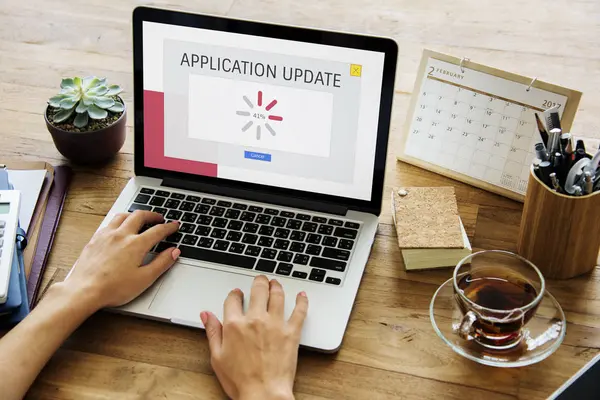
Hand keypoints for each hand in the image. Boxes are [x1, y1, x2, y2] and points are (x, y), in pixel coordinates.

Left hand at [62, 210, 180, 310]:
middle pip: (140, 216)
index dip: (169, 227)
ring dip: (134, 214)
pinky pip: (109, 223)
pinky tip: (118, 228)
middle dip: (152, 215)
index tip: (174, 226)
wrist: (84, 291)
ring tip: (139, 218)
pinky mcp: (94, 240)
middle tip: (159, 218)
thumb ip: (162, 263)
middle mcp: (121, 235)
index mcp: (136, 244)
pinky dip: (118, 221)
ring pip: (122, 216)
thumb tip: (174, 252)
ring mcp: (106, 236)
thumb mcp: (144, 279)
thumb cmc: (113, 288)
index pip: (158, 230)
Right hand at [201, 276, 307, 399]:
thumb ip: (212, 332)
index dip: (235, 294)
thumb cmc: (240, 381)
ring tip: (275, 283)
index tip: (237, 293)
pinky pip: (299, 311)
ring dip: (276, 285)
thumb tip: (206, 315)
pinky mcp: (291, 332)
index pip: (233, 299)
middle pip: (258, 290)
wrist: (263, 394)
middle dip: (258, 281)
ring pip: (277, 295)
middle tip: (260, 279)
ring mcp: (275, 324)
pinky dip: (302, 301)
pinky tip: (301, 295)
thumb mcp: (217, 357)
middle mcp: (255, 319)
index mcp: (234, 324)